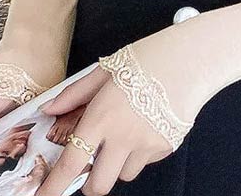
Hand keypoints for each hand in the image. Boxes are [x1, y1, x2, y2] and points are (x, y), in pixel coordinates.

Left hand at [33, 66, 173, 195]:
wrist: (191, 59)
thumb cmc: (147, 58)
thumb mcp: (104, 70)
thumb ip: (74, 94)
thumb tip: (49, 109)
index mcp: (102, 117)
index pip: (71, 164)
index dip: (53, 188)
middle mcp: (123, 138)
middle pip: (98, 185)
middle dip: (91, 181)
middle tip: (93, 162)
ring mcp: (146, 146)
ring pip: (124, 174)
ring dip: (119, 163)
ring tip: (128, 130)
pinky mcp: (166, 148)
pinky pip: (145, 161)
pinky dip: (140, 152)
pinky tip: (147, 123)